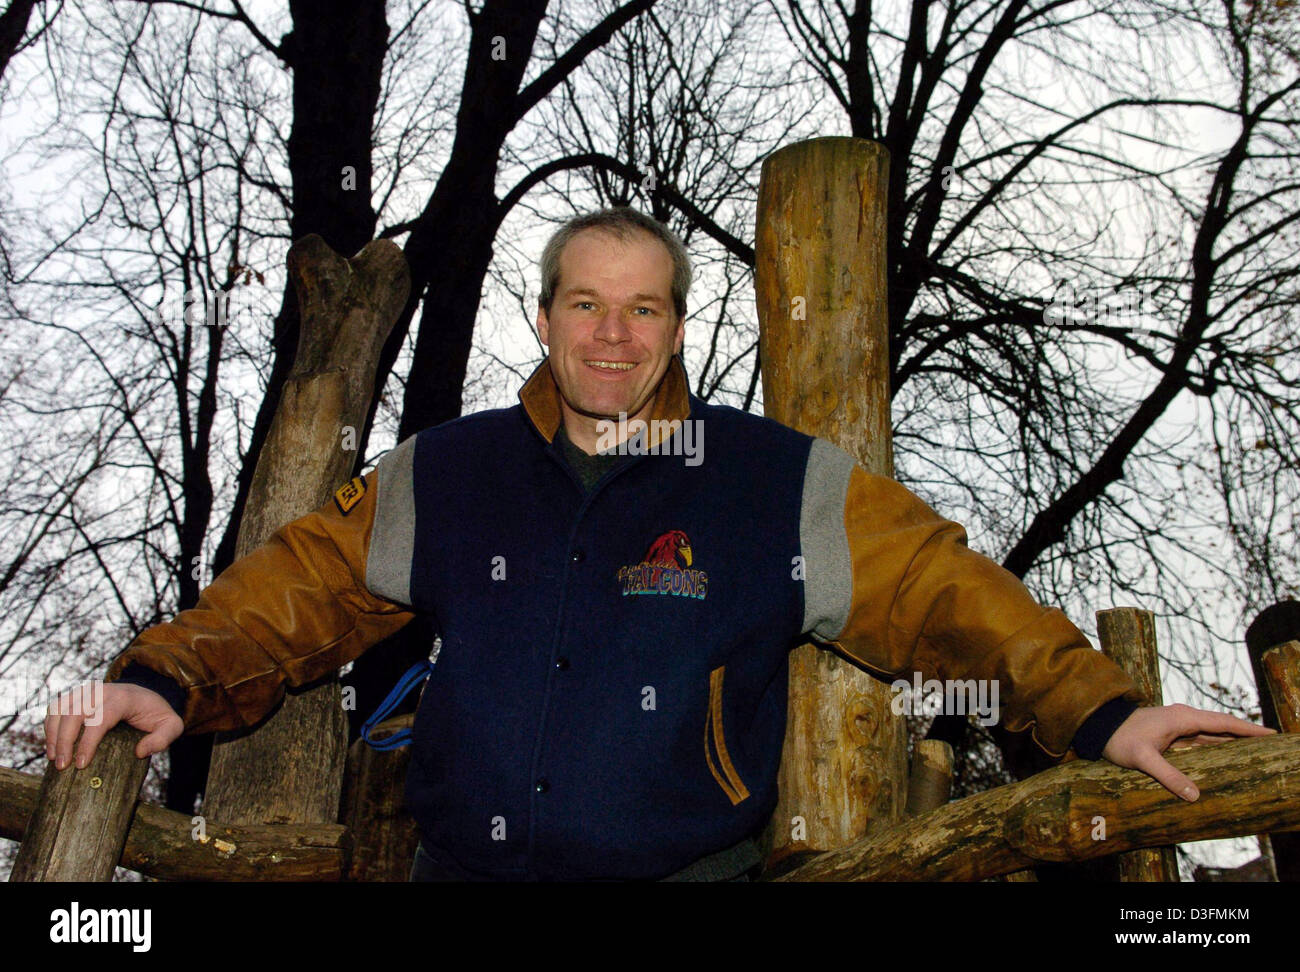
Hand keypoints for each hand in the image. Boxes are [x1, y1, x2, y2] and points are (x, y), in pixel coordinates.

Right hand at [44, 682, 184, 769]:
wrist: (148, 693)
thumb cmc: (156, 714)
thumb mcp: (172, 725)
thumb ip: (163, 739)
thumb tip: (140, 752)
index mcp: (124, 698)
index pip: (100, 718)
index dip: (88, 741)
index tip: (81, 764)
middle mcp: (103, 691)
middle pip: (75, 712)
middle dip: (65, 741)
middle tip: (62, 766)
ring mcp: (87, 691)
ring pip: (61, 708)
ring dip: (53, 734)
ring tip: (54, 759)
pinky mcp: (77, 695)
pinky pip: (56, 707)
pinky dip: (50, 726)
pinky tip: (51, 746)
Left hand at [1101, 703, 1275, 800]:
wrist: (1100, 727)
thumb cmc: (1119, 739)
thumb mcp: (1142, 759)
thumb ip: (1168, 775)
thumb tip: (1195, 795)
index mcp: (1182, 718)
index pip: (1223, 723)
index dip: (1248, 729)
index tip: (1271, 735)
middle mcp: (1184, 719)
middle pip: (1223, 727)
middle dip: (1247, 735)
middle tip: (1272, 745)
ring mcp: (1179, 726)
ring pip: (1213, 734)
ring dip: (1233, 741)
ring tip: (1257, 752)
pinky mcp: (1173, 735)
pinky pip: (1202, 740)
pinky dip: (1217, 746)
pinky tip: (1228, 756)